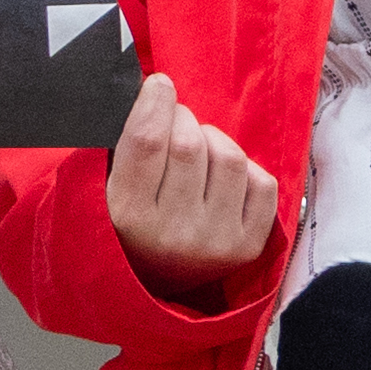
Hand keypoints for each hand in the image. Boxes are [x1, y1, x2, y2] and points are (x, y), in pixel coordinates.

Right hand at [105, 73, 280, 297]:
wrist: (153, 285)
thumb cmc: (129, 222)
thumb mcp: (107, 188)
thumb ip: (125, 142)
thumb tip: (159, 87)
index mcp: (127, 217)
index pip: (146, 142)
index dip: (155, 102)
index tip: (160, 84)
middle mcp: (173, 233)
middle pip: (188, 143)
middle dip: (181, 117)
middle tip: (174, 121)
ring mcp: (215, 242)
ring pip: (229, 157)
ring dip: (213, 139)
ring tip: (198, 149)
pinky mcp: (249, 247)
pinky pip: (263, 182)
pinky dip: (245, 169)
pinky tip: (222, 178)